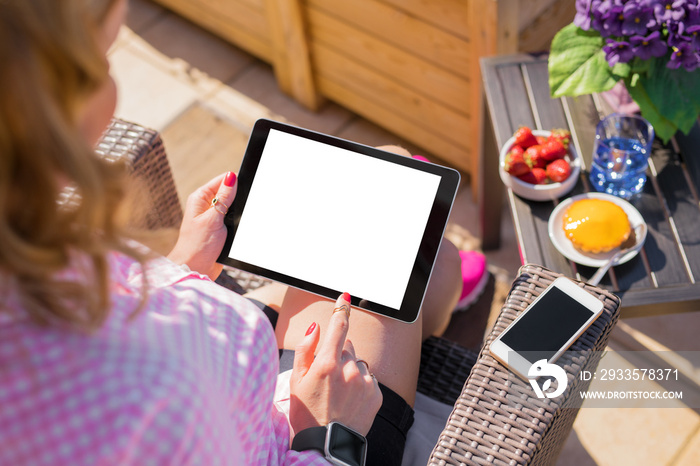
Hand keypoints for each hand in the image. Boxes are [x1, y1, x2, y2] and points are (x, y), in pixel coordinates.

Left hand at [167, 172, 236, 279]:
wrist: (196, 269)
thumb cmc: (198, 245)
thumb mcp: (213, 219)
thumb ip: (224, 197)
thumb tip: (231, 177)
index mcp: (200, 198)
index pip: (222, 181)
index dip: (235, 182)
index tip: (246, 187)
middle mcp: (206, 206)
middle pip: (229, 193)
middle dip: (238, 199)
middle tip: (238, 212)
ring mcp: (214, 218)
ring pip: (234, 208)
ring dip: (239, 213)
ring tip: (235, 224)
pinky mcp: (221, 229)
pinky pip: (234, 220)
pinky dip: (238, 223)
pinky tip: (238, 229)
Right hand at [289, 293, 382, 436]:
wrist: (325, 447)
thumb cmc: (306, 413)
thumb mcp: (296, 380)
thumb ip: (306, 348)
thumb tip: (317, 326)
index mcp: (327, 363)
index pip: (338, 326)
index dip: (342, 308)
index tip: (345, 297)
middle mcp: (349, 369)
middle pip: (347, 347)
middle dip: (338, 354)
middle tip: (327, 377)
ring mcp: (365, 382)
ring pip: (359, 362)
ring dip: (350, 370)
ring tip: (338, 392)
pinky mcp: (377, 394)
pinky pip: (370, 379)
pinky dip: (361, 384)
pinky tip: (350, 399)